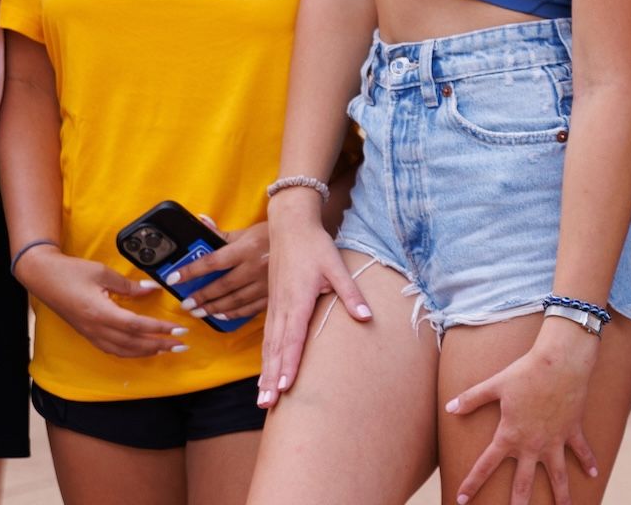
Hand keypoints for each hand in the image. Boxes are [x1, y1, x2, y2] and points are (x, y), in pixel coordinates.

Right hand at [22, 249, 189, 358]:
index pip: (137, 326)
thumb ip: (129, 285)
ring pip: (123, 351)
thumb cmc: (72, 272)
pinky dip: (130, 352)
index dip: (160, 329)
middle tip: (180, 346)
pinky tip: (140, 349)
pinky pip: (113, 350)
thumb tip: (152, 289)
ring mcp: (91, 335)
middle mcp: (96, 329)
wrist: (44, 279)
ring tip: (165, 349)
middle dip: (159, 346)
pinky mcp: (88, 335)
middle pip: (133, 343)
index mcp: (101, 313)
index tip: (179, 330)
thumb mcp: (103, 273)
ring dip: (146, 351)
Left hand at [168, 218, 268, 321]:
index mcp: (245, 248)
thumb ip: (221, 234)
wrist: (301, 235)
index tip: (173, 278)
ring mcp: (264, 283)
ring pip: (234, 300)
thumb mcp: (246, 231)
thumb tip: (200, 222)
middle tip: (186, 304)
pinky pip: (250, 308)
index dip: (190, 271)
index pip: (211, 262)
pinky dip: (234, 313)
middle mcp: (253, 267)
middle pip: (221, 286)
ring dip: (214, 307)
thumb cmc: (270, 232)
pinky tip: (222, 315)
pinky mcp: (273, 294)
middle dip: (201, 297)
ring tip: (199, 311)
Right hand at [256, 201, 372, 407]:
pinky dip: (265, 358)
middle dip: (271, 378)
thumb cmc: (314, 245)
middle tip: (267, 405)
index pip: (292, 338)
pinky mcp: (273, 304)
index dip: (288, 364)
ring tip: (262, 400)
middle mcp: (283, 307)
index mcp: (298, 300)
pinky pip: (267, 337)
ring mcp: (275, 307)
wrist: (290, 226)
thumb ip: (350, 293)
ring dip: (265, 373)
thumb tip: (368, 317)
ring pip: (269, 346)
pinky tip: (264, 373)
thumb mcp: (336, 265)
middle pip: (276, 349)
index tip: (285, 387)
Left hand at [445, 320, 599, 504]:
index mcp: (510, 435)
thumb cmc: (525, 371)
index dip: (472, 483)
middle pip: (523, 483)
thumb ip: (472, 398)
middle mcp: (532, 445)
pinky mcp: (571, 431)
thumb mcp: (495, 384)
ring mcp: (554, 441)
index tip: (461, 500)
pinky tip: (595, 475)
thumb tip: (449, 408)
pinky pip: (581, 451)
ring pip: (558, 477)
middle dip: (518, 504)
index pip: (486, 465)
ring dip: (561, 496)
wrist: (559, 362)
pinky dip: (589, 462)